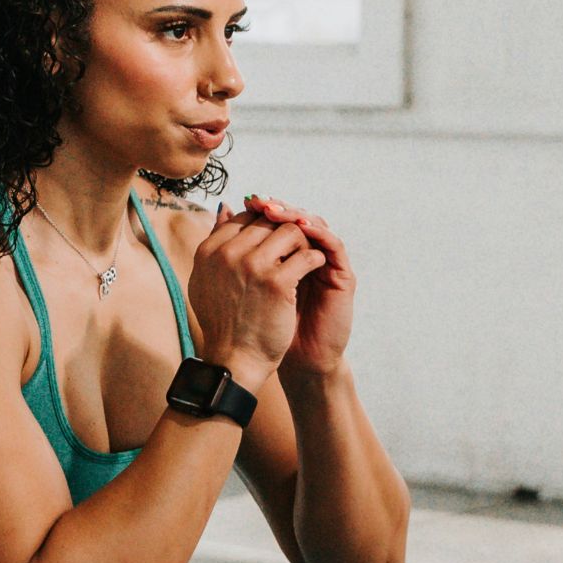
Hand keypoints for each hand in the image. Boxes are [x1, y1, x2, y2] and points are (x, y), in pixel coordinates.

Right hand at [190, 198, 329, 377]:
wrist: (235, 360)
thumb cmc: (224, 322)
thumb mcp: (207, 278)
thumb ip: (215, 242)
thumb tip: (225, 206)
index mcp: (208, 251)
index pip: (244, 217)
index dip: (264, 226)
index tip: (275, 244)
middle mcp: (226, 254)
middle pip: (268, 221)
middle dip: (285, 232)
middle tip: (295, 250)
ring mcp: (252, 266)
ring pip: (291, 232)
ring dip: (303, 243)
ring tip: (304, 260)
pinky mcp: (277, 282)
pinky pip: (307, 255)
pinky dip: (316, 260)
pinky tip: (315, 272)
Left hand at [242, 195, 353, 375]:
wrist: (276, 360)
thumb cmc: (257, 327)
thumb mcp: (240, 284)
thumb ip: (234, 250)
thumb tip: (222, 212)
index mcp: (282, 257)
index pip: (277, 221)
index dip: (263, 210)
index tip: (246, 202)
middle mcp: (305, 256)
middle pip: (296, 219)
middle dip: (278, 208)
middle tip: (261, 201)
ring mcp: (324, 265)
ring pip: (316, 227)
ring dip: (297, 216)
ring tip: (277, 212)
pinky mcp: (341, 277)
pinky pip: (333, 246)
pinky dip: (319, 233)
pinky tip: (302, 227)